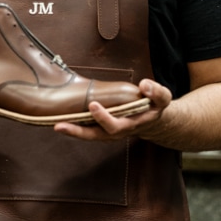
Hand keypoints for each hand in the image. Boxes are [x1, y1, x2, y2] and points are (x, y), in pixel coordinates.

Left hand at [53, 79, 171, 141]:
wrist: (154, 119)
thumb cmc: (155, 106)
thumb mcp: (163, 98)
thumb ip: (156, 92)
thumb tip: (144, 85)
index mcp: (132, 124)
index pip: (116, 126)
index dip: (104, 118)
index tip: (93, 105)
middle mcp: (118, 131)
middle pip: (97, 136)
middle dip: (79, 132)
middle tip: (61, 124)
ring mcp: (109, 131)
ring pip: (90, 135)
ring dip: (73, 132)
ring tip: (56, 126)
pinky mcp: (103, 127)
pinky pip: (88, 129)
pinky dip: (75, 127)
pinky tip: (60, 119)